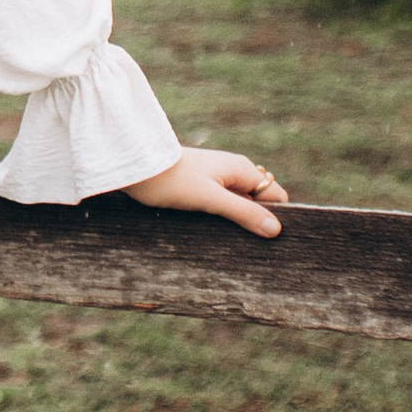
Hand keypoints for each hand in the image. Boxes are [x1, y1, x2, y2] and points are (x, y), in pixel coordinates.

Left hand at [124, 147, 289, 235]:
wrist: (135, 166)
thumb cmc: (171, 180)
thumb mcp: (210, 199)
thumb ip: (243, 212)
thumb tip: (276, 229)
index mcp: (242, 170)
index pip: (275, 196)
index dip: (276, 217)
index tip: (271, 241)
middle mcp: (233, 171)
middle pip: (258, 201)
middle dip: (256, 220)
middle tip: (250, 246)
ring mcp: (216, 177)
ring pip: (238, 203)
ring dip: (236, 220)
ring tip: (229, 241)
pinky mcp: (200, 185)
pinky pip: (221, 203)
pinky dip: (220, 216)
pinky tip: (212, 230)